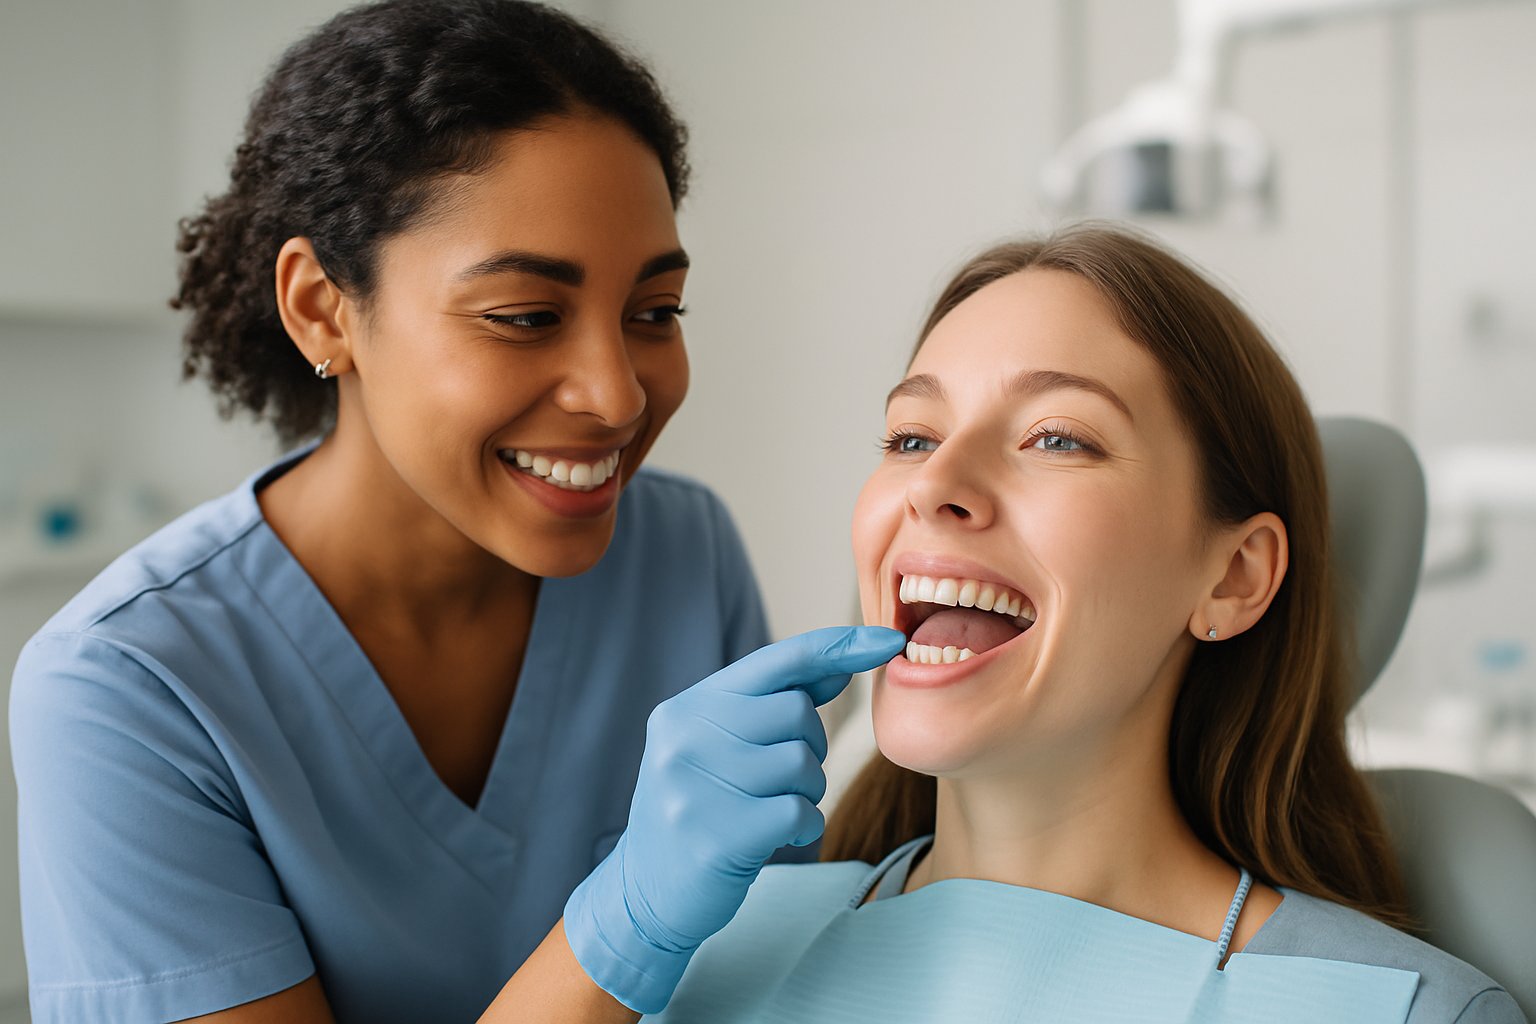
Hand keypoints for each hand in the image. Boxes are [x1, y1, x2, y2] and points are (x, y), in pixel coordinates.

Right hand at [562, 625, 904, 1013]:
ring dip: (807, 790)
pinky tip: (781, 836)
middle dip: (810, 746)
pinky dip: (805, 825)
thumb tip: (839, 665)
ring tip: (773, 808)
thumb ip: (772, 705)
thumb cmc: (702, 808)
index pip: (778, 660)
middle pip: (796, 713)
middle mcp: (684, 736)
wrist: (647, 891)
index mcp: (688, 706)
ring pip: (801, 763)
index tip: (888, 640)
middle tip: (781, 779)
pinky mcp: (716, 835)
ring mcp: (695, 785)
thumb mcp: (721, 746)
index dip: (838, 646)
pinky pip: (798, 811)